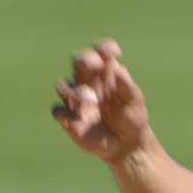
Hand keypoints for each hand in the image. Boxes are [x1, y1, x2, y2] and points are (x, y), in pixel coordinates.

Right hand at [52, 39, 149, 163]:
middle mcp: (87, 82)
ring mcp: (76, 100)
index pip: (99, 52)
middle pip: (77, 61)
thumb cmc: (131, 118)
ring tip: (92, 99)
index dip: (103, 48)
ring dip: (75, 90)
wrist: (127, 144)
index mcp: (104, 74)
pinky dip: (65, 113)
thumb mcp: (134, 102)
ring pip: (62, 85)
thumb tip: (119, 69)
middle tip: (96, 64)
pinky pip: (58, 110)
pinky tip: (79, 118)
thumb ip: (127, 86)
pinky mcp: (69, 118)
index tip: (115, 52)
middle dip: (84, 59)